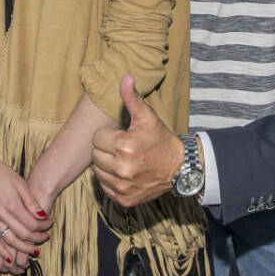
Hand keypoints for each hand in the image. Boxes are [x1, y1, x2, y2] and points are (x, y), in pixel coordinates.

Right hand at [0, 155, 51, 274]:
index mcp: (12, 204)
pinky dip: (1, 252)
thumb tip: (43, 215)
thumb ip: (31, 201)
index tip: (50, 223)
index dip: (44, 227)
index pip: (32, 224)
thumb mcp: (20, 183)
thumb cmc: (0, 172)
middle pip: (23, 234)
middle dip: (37, 238)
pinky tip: (9, 259)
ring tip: (33, 251)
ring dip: (23, 249)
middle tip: (46, 237)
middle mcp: (2, 214)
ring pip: (9, 241)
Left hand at [91, 75, 181, 207]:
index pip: (96, 138)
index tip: (121, 136)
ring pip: (98, 171)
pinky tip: (124, 173)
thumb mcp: (147, 117)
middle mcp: (122, 168)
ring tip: (122, 160)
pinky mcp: (124, 199)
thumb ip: (132, 97)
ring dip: (106, 165)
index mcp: (124, 146)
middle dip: (106, 149)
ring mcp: (123, 186)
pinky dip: (111, 181)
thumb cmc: (160, 140)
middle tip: (122, 148)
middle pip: (95, 155)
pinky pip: (105, 187)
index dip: (108, 135)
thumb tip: (125, 76)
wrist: (179, 168)